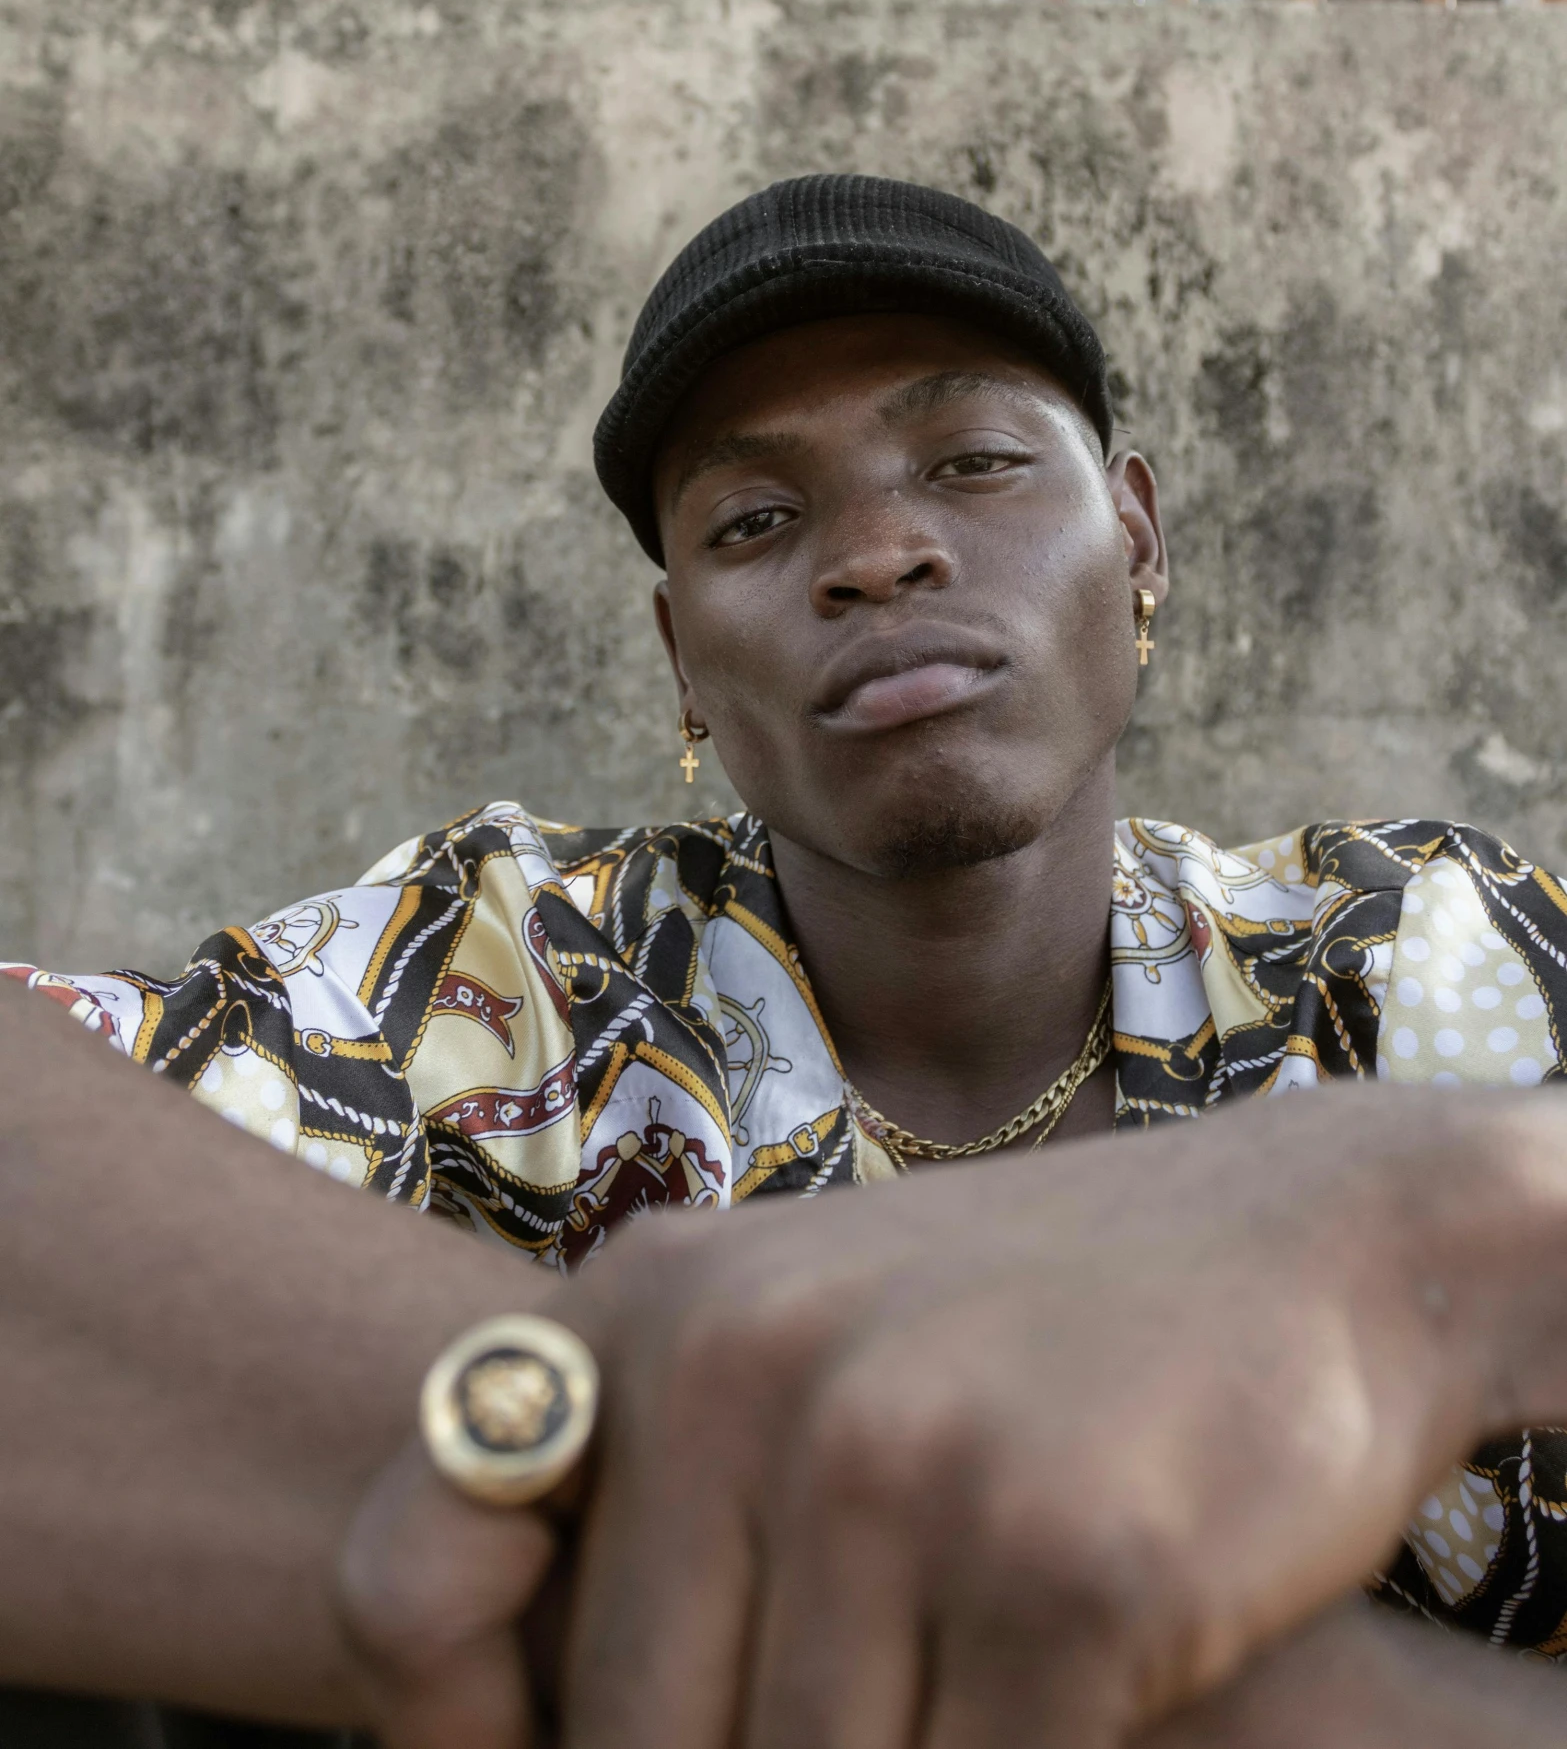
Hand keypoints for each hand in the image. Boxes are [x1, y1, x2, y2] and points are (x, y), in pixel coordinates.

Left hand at [339, 1084, 1566, 1748]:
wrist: (1311, 1245)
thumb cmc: (1031, 1336)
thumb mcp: (799, 1351)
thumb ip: (651, 1509)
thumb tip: (487, 1736)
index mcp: (649, 1307)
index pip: (405, 1590)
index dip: (451, 1728)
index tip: (549, 1745)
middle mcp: (744, 1365)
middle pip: (629, 1738)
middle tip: (884, 1682)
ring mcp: (902, 1461)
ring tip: (975, 1654)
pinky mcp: (1062, 1570)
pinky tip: (1075, 1682)